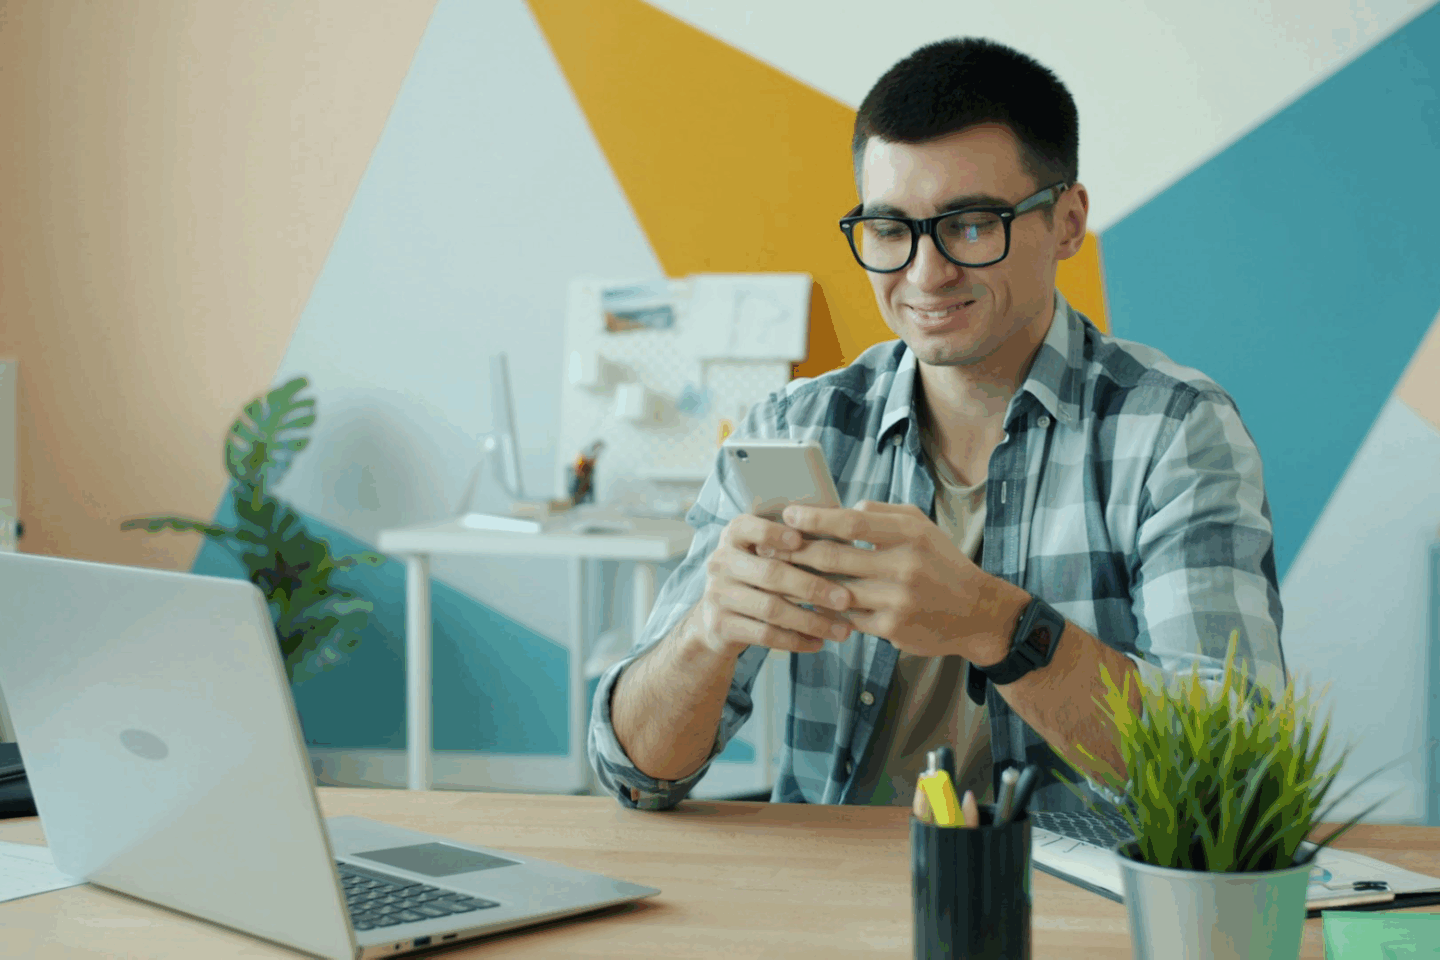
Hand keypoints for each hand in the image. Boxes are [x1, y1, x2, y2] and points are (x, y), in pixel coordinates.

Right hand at [692, 514, 856, 657]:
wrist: (716, 619)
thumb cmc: (756, 577)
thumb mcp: (762, 555)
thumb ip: (791, 545)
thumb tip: (844, 542)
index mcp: (732, 537)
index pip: (747, 527)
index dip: (773, 533)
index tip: (801, 541)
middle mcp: (720, 562)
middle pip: (770, 573)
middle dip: (812, 587)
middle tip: (845, 599)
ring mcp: (717, 595)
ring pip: (771, 609)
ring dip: (811, 620)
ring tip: (842, 630)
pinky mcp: (720, 626)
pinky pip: (765, 635)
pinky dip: (796, 640)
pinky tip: (818, 643)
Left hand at [774, 501, 1007, 661]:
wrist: (976, 612)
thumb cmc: (941, 563)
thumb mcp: (921, 527)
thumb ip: (880, 513)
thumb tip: (837, 510)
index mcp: (910, 534)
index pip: (851, 521)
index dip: (815, 518)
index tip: (789, 515)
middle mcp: (904, 566)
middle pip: (833, 557)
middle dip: (795, 552)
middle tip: (769, 547)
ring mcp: (897, 600)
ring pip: (833, 591)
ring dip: (801, 584)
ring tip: (777, 574)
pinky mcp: (891, 628)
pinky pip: (846, 617)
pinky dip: (823, 610)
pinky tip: (804, 603)